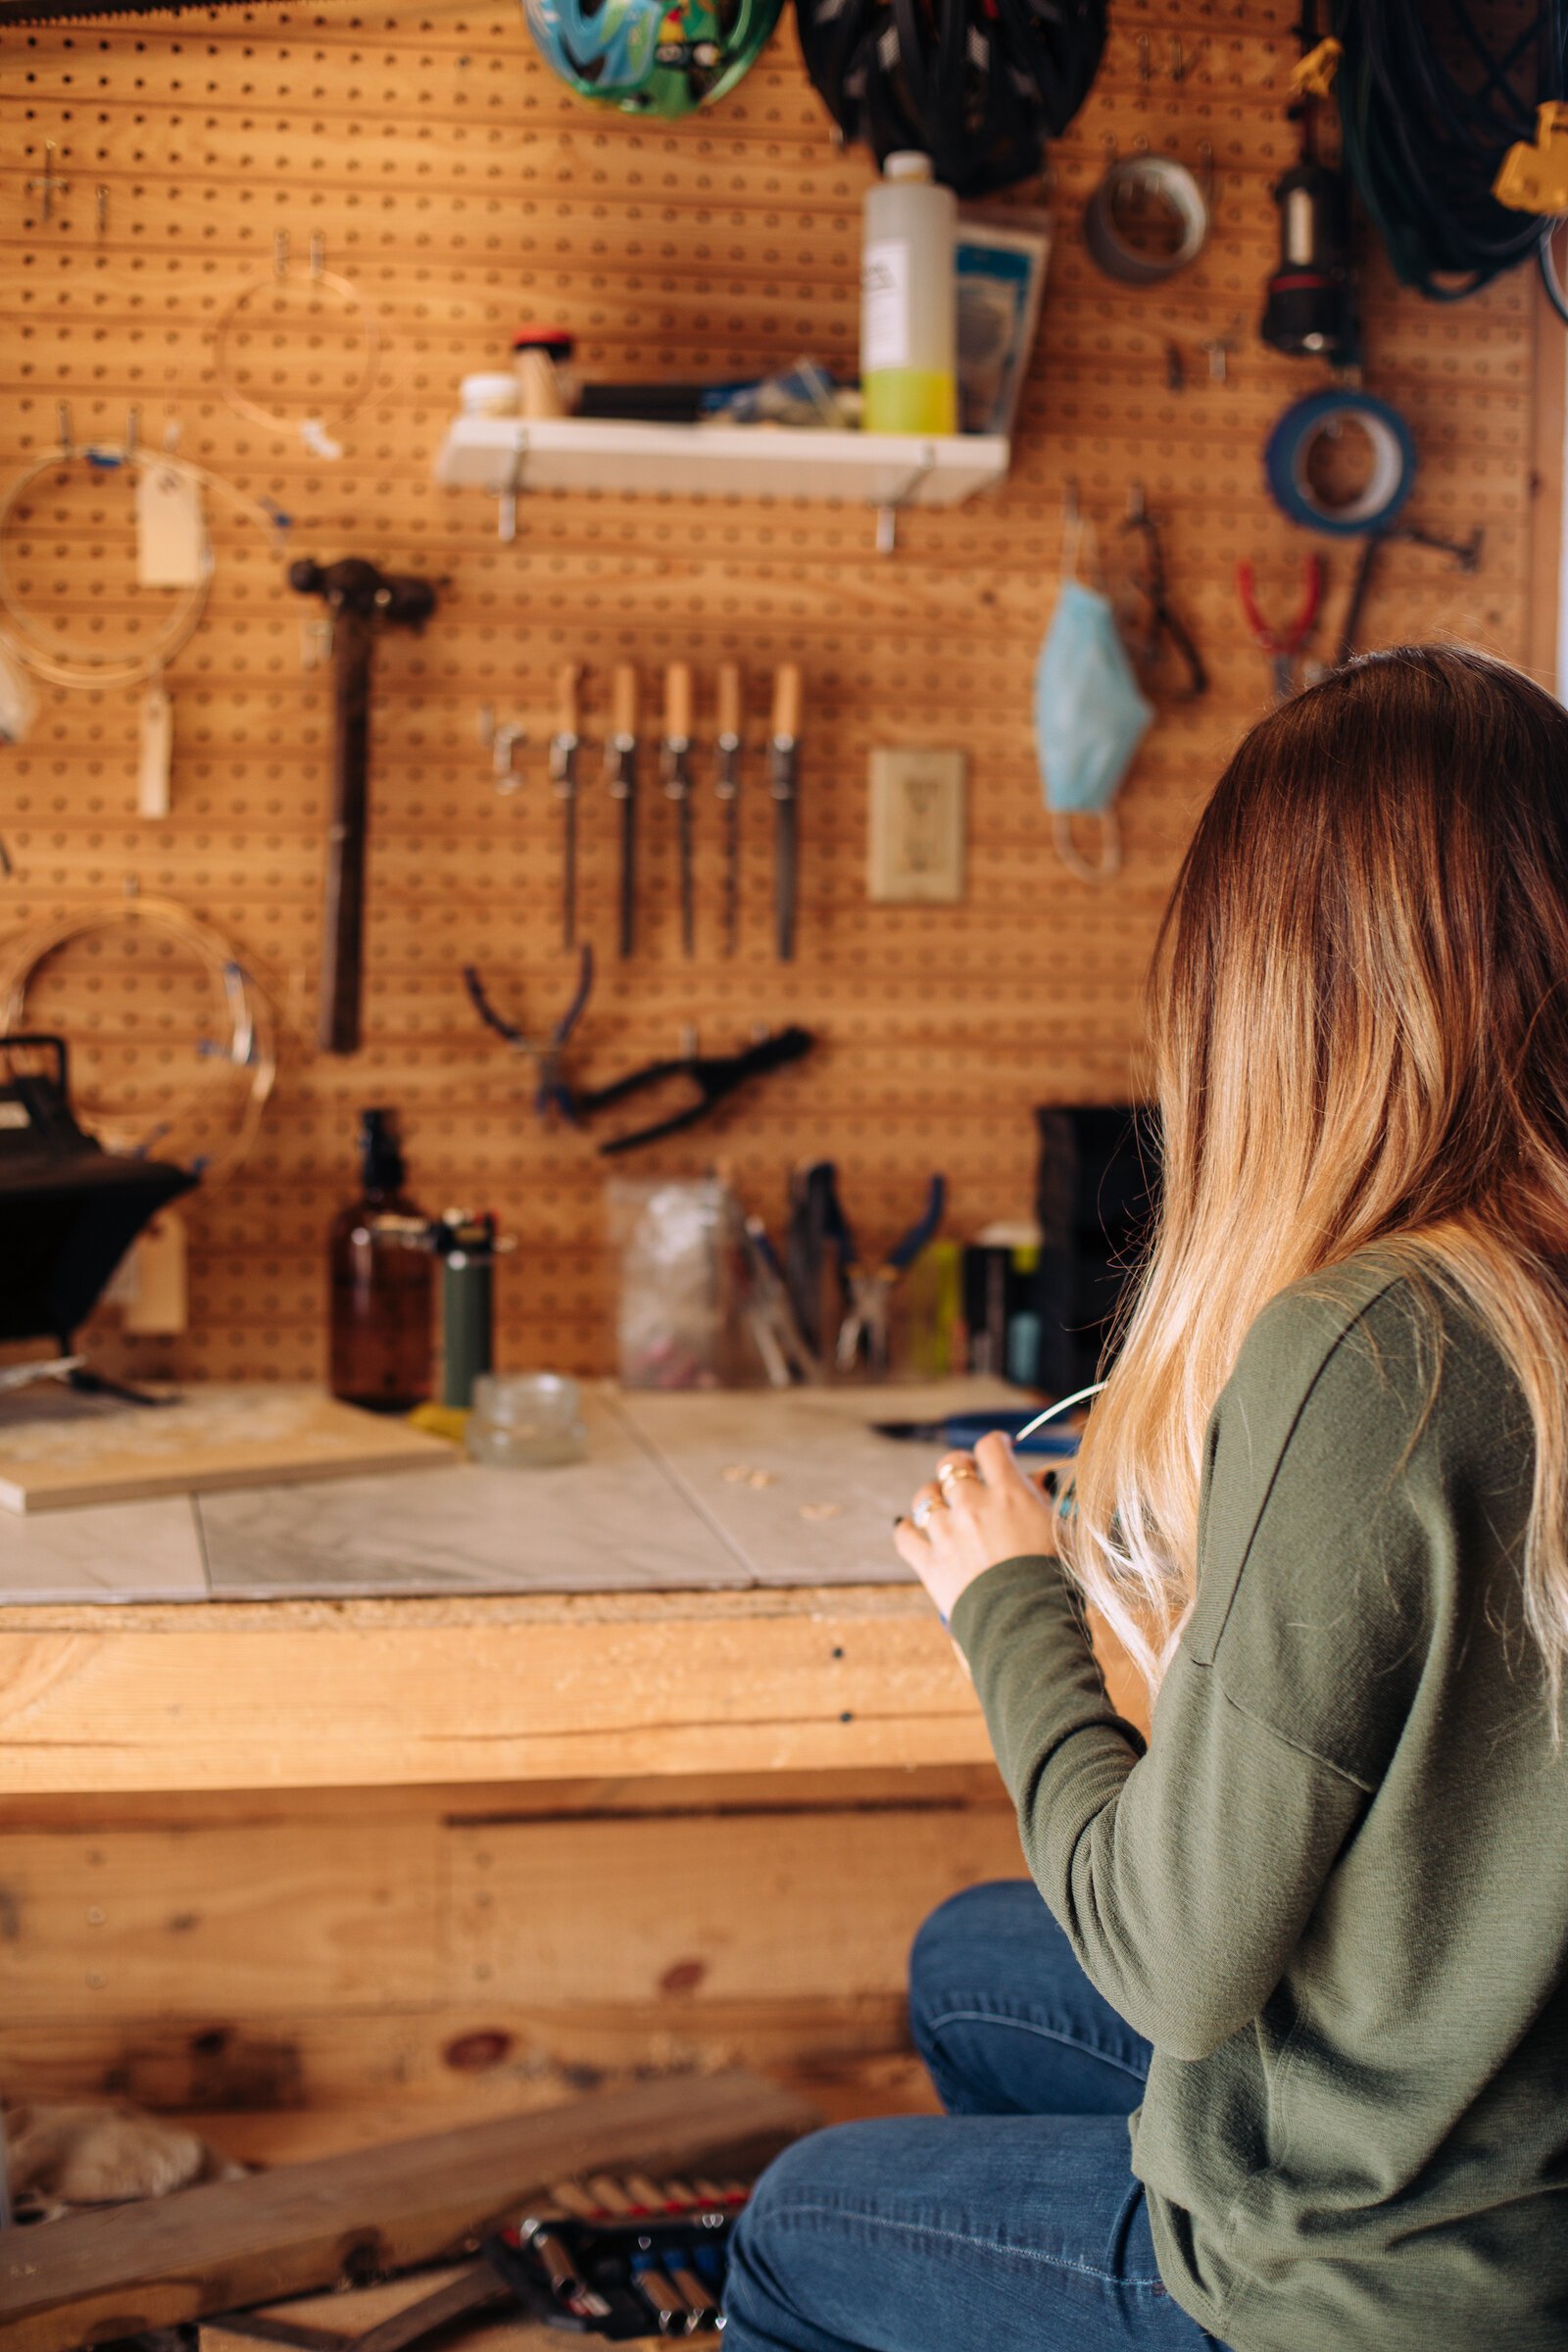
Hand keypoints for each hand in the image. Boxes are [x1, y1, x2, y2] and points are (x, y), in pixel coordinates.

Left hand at [893, 1432, 1064, 1624]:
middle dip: (960, 1467)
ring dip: (935, 1498)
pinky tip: (916, 1531)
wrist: (1028, 1625)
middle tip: (969, 1478)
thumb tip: (1035, 1481)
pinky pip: (905, 1535)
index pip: (990, 1447)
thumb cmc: (1054, 1580)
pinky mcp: (930, 1563)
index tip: (999, 1450)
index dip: (994, 1445)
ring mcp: (947, 1533)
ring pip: (925, 1496)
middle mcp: (972, 1506)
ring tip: (944, 1508)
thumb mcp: (1061, 1532)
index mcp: (1008, 1494)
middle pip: (952, 1465)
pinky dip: (908, 1530)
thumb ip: (1043, 1501)